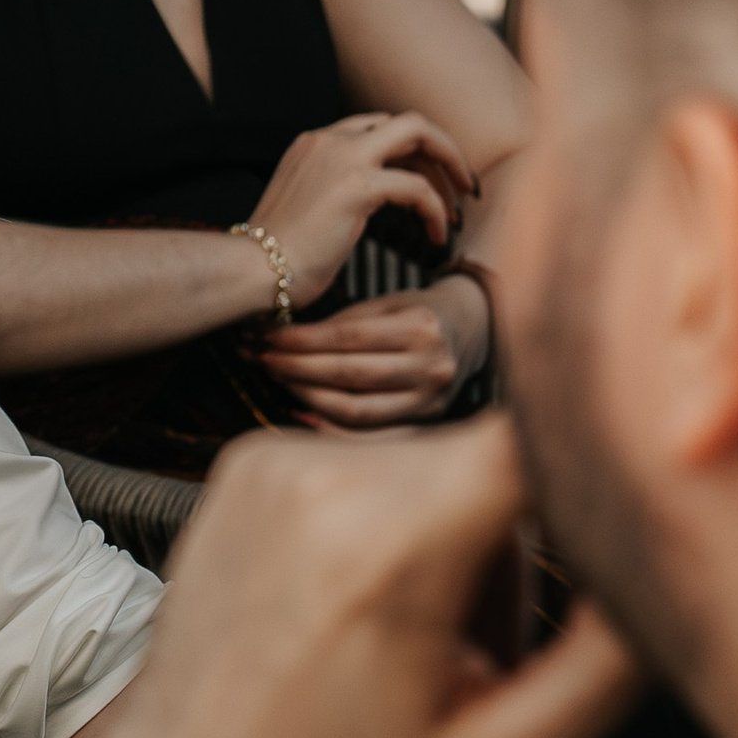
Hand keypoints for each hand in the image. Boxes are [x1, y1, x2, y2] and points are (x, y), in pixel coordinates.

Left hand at [56, 416, 642, 737]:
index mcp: (391, 544)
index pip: (539, 435)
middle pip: (494, 459)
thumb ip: (611, 663)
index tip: (627, 502)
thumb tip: (677, 564)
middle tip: (487, 654)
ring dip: (455, 532)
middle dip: (518, 544)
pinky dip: (390, 519)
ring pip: (434, 460)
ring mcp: (274, 459)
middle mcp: (325, 477)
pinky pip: (368, 462)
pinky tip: (363, 607)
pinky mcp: (246, 461)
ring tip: (419, 643)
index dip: (599, 458)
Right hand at [246, 112, 477, 308]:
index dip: (411, 153)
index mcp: (313, 143)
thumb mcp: (306, 207)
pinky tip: (437, 236)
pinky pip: (418, 187)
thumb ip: (334, 190)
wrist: (252, 270)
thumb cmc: (275, 255)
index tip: (429, 179)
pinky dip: (435, 210)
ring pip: (419, 134)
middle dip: (443, 149)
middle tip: (463, 185)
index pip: (377, 127)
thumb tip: (366, 204)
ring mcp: (342, 158)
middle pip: (406, 122)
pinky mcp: (357, 186)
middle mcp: (328, 140)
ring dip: (450, 168)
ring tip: (458, 209)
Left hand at [258, 270, 489, 427]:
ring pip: (356, 409)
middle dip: (299, 368)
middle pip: (349, 374)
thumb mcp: (389, 304)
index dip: (302, 341)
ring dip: (309, 397)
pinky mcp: (426, 421)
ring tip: (281, 381)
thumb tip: (285, 339)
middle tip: (264, 361)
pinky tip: (304, 415)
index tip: (268, 339)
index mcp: (421, 327)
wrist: (473, 332)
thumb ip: (345, 321)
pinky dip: (333, 429)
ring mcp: (431, 400)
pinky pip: (371, 433)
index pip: (348, 337)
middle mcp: (430, 367)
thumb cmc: (420, 312)